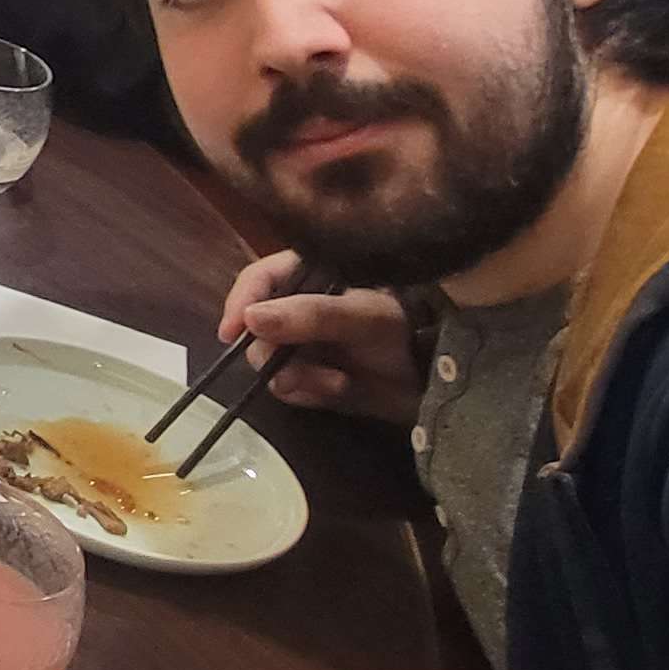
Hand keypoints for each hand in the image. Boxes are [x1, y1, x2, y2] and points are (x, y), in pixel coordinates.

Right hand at [217, 251, 422, 423]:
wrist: (438, 379)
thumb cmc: (403, 328)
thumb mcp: (361, 317)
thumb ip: (309, 315)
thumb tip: (250, 319)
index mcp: (310, 276)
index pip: (259, 280)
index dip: (240, 303)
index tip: (231, 333)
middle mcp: (299, 308)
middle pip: (257, 328)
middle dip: (277, 353)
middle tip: (299, 370)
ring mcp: (305, 344)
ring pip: (270, 362)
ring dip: (298, 377)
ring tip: (335, 383)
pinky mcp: (312, 376)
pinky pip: (288, 387)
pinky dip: (308, 393)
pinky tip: (337, 390)